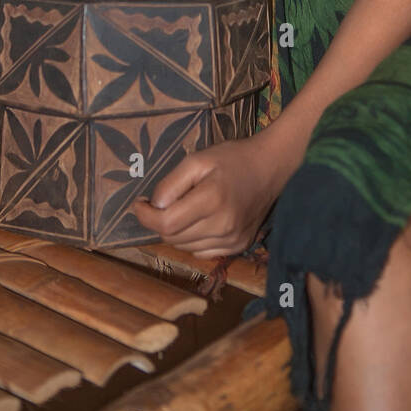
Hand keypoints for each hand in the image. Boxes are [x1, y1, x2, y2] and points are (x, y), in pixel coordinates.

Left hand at [132, 134, 279, 259]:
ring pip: (185, 247)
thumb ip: (172, 183)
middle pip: (173, 238)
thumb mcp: (198, 160)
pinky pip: (202, 252)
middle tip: (161, 203)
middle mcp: (223, 226)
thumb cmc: (232, 159)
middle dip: (160, 222)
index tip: (139, 204)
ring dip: (176, 232)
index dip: (145, 217)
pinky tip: (200, 221)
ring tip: (184, 209)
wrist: (270, 167)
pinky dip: (193, 240)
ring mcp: (232, 240)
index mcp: (212, 200)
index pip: (166, 224)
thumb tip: (154, 206)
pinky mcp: (238, 246)